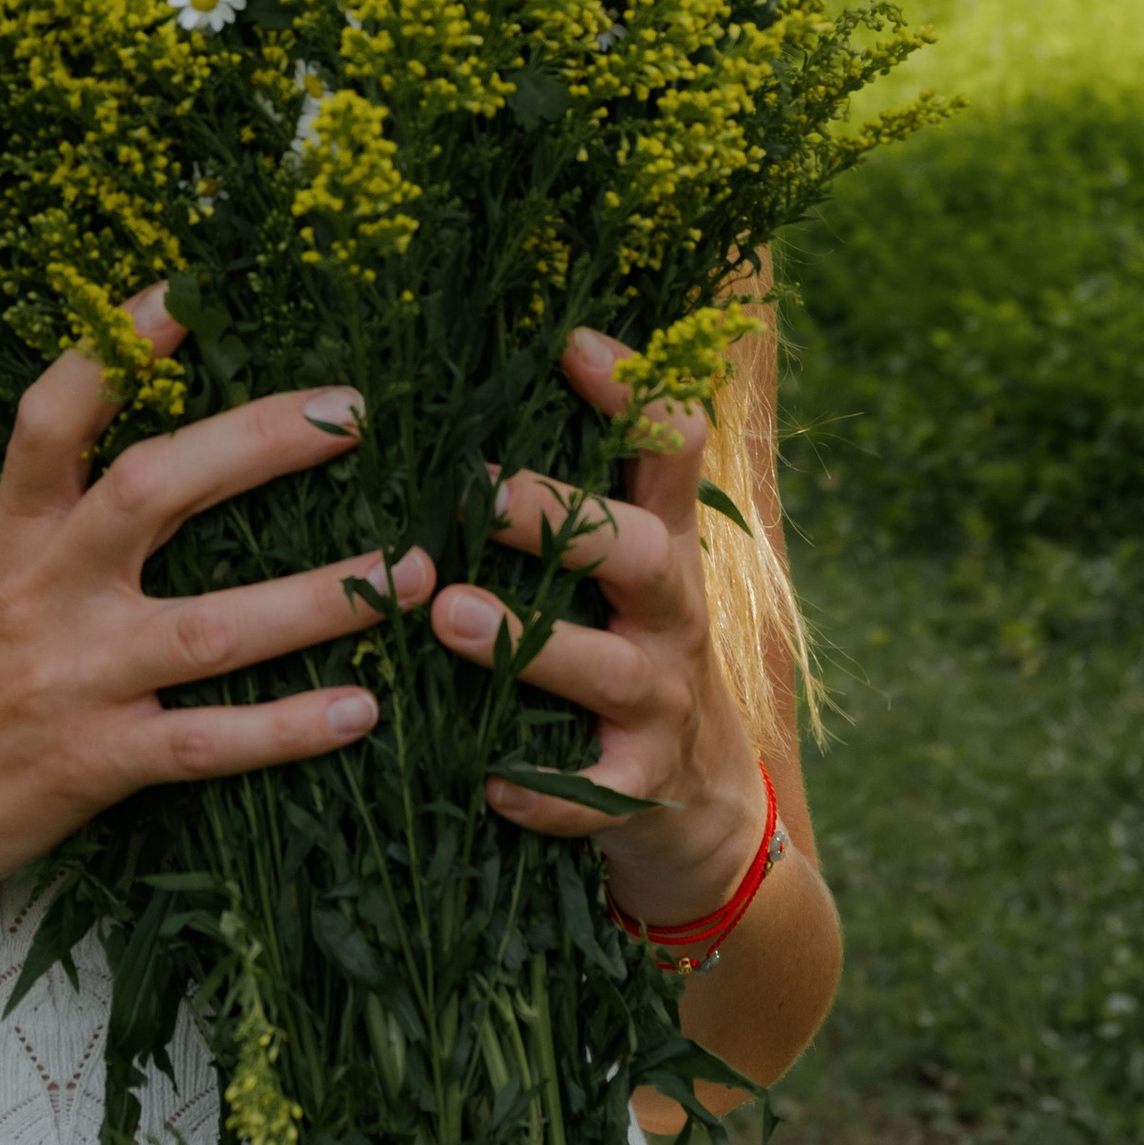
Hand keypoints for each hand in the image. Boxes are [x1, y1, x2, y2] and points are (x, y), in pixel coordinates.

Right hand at [0, 291, 431, 920]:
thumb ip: (65, 513)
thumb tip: (179, 440)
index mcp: (15, 533)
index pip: (54, 417)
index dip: (115, 348)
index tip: (190, 288)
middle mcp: (45, 592)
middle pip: (152, 491)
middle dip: (260, 444)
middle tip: (355, 412)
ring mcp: (72, 680)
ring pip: (212, 628)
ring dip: (323, 598)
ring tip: (414, 573)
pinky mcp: (93, 765)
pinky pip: (208, 743)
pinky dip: (289, 728)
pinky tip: (361, 710)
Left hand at [427, 324, 766, 926]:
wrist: (695, 802)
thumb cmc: (617, 647)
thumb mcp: (612, 567)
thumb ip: (563, 493)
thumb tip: (454, 387)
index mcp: (659, 541)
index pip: (671, 449)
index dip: (633, 394)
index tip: (570, 342)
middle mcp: (671, 611)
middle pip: (639, 549)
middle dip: (560, 516)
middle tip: (474, 487)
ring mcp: (662, 700)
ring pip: (612, 667)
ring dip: (530, 641)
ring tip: (448, 617)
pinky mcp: (642, 786)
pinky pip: (597, 791)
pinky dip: (546, 789)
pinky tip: (490, 782)